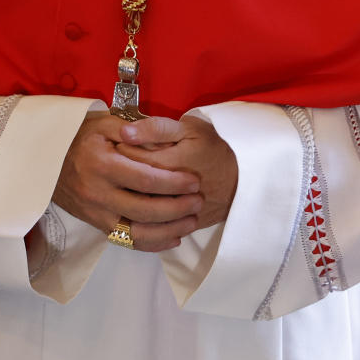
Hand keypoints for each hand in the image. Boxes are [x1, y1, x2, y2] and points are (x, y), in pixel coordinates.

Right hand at [53, 111, 203, 251]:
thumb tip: (159, 138)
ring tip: (192, 222)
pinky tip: (172, 238)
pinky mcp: (96, 225)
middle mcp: (98, 193)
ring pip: (137, 232)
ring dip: (168, 230)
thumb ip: (132, 129)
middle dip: (177, 208)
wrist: (45, 160)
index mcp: (102, 165)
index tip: (194, 181)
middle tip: (199, 202)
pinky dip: (151, 244)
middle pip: (145, 209)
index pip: (145, 179)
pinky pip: (126, 241)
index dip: (173, 182)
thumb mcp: (102, 123)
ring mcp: (96, 213)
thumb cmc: (80, 137)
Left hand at [116, 115, 238, 231]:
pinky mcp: (187, 225)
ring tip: (124, 187)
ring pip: (144, 214)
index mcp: (174, 164)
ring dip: (129, 202)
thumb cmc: (215, 145)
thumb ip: (156, 128)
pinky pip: (159, 230)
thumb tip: (125, 132)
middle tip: (114, 167)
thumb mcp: (190, 128)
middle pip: (135, 190)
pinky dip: (145, 222)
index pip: (133, 162)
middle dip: (121, 179)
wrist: (246, 173)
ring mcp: (182, 212)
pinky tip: (136, 210)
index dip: (120, 153)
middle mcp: (176, 192)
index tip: (114, 145)